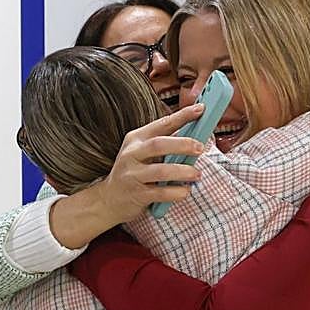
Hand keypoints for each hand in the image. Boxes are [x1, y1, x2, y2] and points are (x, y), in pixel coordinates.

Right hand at [90, 103, 205, 225]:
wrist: (109, 199)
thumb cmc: (133, 172)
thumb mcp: (142, 153)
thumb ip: (164, 143)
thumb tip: (194, 135)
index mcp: (136, 139)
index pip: (162, 123)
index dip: (182, 116)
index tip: (200, 109)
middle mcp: (132, 154)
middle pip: (159, 144)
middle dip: (183, 145)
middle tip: (200, 148)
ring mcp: (132, 175)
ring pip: (161, 171)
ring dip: (182, 171)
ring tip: (196, 174)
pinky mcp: (137, 194)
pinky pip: (161, 193)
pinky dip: (177, 192)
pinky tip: (185, 190)